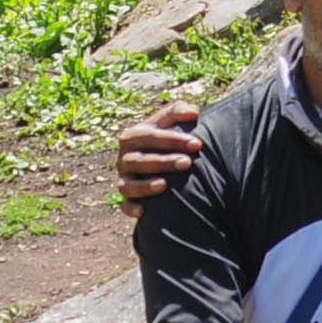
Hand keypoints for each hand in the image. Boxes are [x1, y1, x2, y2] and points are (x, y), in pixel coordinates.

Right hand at [115, 100, 205, 215]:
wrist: (158, 162)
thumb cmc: (167, 138)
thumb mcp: (169, 122)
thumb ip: (178, 111)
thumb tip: (193, 113)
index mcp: (133, 136)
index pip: (150, 136)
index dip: (173, 139)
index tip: (197, 143)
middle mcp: (125, 158)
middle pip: (140, 160)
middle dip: (164, 161)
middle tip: (188, 163)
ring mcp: (124, 179)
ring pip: (128, 184)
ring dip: (146, 185)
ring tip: (165, 185)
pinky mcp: (127, 198)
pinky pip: (125, 206)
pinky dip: (131, 208)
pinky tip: (144, 211)